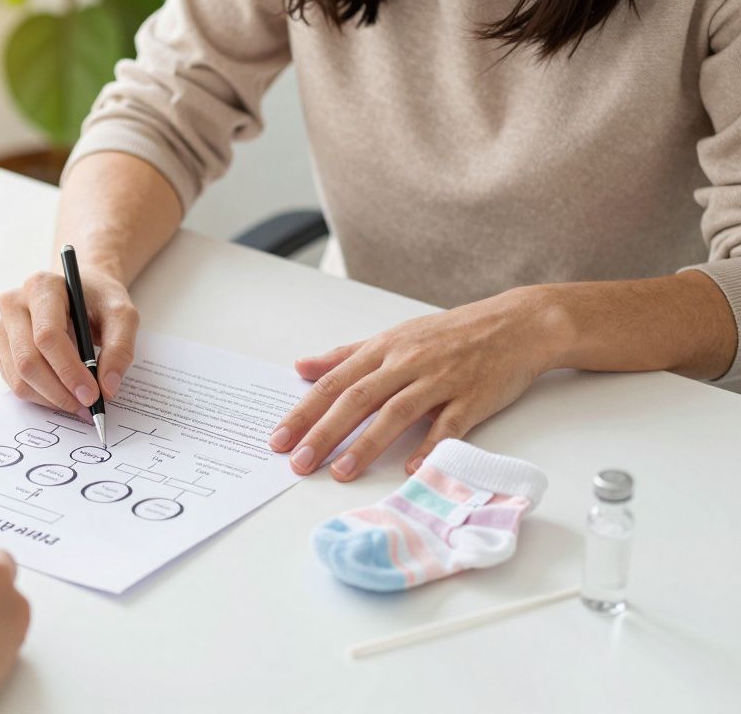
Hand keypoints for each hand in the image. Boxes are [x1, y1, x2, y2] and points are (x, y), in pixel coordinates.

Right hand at [0, 270, 138, 412]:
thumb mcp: (122, 315)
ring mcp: (2, 327)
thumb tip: (107, 388)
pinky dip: (40, 397)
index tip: (92, 395)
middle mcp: (14, 304)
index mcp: (42, 288)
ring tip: (78, 404)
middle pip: (28, 360)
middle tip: (87, 407)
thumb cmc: (98, 300)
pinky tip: (62, 395)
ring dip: (50, 399)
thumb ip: (120, 348)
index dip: (69, 370)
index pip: (47, 336)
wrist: (80, 293)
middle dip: (59, 391)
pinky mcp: (0, 348)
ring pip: (19, 377)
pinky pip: (14, 382)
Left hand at [269, 287, 562, 480]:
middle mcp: (407, 362)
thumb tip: (302, 366)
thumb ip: (346, 355)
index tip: (278, 438)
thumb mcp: (394, 336)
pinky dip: (429, 447)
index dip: (304, 411)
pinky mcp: (473, 397)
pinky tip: (409, 469)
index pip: (334, 382)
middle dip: (324, 432)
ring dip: (367, 443)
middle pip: (357, 398)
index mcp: (384, 349)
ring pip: (396, 412)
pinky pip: (448, 425)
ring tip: (341, 472)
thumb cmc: (451, 334)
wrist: (516, 324)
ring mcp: (440, 379)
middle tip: (298, 462)